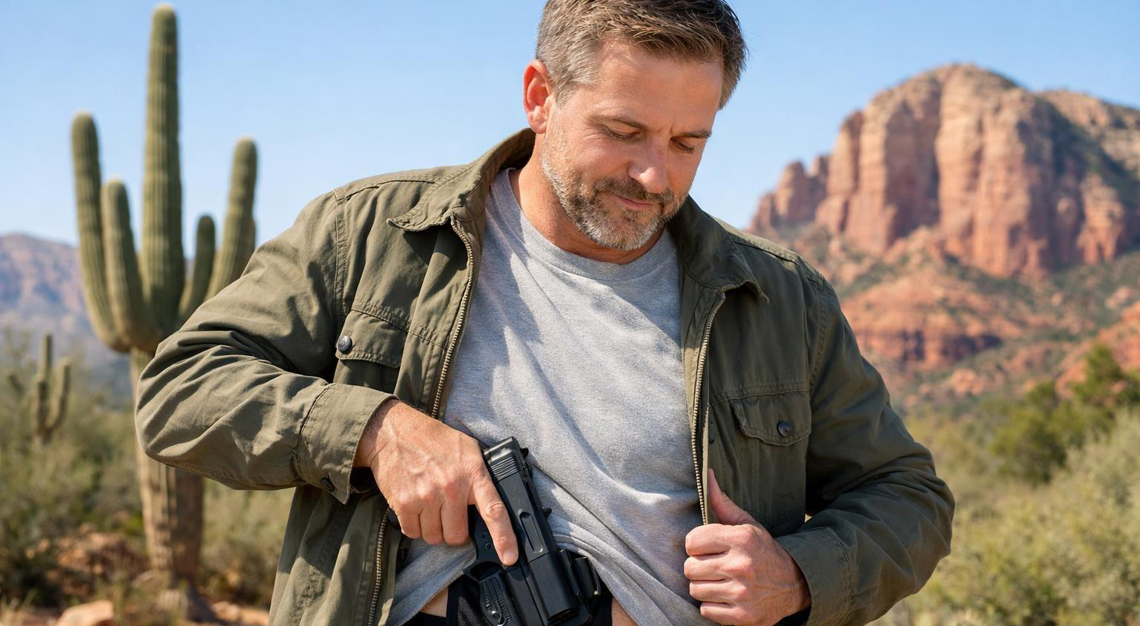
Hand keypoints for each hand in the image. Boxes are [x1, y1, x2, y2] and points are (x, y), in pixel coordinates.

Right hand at [354, 399, 518, 564]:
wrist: (394, 431)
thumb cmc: (433, 440)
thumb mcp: (467, 449)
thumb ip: (480, 475)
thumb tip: (493, 501)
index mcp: (472, 473)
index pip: (494, 510)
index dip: (504, 537)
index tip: (509, 556)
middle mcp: (451, 487)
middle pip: (457, 535)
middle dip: (453, 529)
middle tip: (447, 512)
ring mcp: (426, 496)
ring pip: (434, 537)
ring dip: (432, 528)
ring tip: (429, 504)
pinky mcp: (404, 503)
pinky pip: (413, 533)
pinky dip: (414, 525)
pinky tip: (415, 505)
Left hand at [683, 469, 809, 624]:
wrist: (795, 584)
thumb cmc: (764, 551)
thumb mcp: (748, 525)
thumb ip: (722, 503)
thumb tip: (707, 474)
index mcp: (741, 539)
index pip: (691, 541)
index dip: (696, 545)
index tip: (707, 548)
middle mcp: (741, 566)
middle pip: (689, 568)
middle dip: (698, 566)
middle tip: (713, 566)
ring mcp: (742, 593)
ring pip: (695, 590)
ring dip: (704, 587)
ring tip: (720, 581)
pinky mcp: (742, 616)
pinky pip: (705, 610)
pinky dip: (712, 606)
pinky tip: (726, 597)